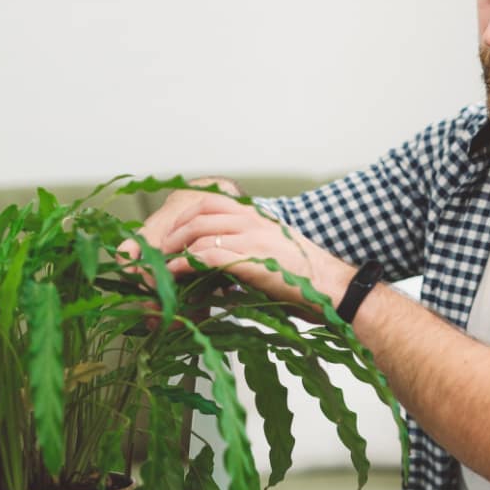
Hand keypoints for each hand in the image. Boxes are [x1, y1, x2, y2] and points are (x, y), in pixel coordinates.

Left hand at [153, 192, 338, 306]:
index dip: (183, 215)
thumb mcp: (274, 251)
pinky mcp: (250, 260)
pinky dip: (183, 264)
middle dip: (171, 230)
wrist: (332, 289)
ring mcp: (252, 238)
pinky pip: (206, 255)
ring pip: (198, 231)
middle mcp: (253, 221)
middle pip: (198, 212)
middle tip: (157, 250)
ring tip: (160, 264)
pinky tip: (172, 274)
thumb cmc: (306, 278)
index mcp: (258, 216)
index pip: (210, 201)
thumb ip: (246, 247)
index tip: (168, 233)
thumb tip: (217, 259)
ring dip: (172, 248)